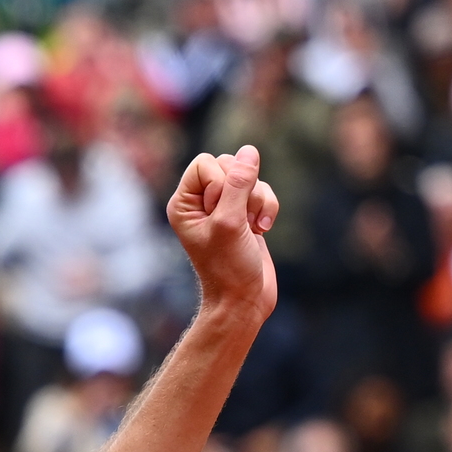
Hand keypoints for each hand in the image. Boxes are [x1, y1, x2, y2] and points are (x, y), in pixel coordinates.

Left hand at [167, 146, 279, 321]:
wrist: (243, 300)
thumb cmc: (229, 267)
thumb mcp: (231, 222)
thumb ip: (238, 183)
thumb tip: (249, 151)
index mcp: (183, 203)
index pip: (205, 163)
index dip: (220, 182)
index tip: (221, 213)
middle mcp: (200, 202)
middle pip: (229, 165)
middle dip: (243, 190)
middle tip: (238, 221)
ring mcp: (224, 207)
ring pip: (250, 177)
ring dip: (258, 200)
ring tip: (251, 228)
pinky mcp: (245, 214)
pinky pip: (262, 191)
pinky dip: (267, 208)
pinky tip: (261, 231)